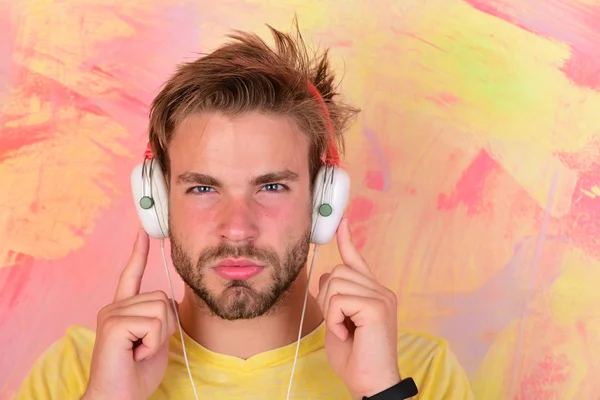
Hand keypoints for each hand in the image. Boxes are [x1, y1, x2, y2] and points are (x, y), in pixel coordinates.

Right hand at [83, 229, 175, 399]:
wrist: (118, 399)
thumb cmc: (136, 374)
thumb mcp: (156, 341)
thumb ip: (161, 319)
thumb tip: (171, 303)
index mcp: (123, 309)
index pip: (131, 275)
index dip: (139, 253)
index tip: (144, 232)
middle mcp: (114, 307)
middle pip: (163, 297)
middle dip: (166, 326)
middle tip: (145, 347)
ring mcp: (112, 314)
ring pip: (162, 309)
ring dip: (160, 336)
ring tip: (140, 351)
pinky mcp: (114, 324)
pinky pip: (154, 323)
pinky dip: (153, 343)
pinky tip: (136, 354)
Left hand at [317, 217, 399, 398]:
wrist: (371, 383)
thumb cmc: (355, 357)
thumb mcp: (338, 321)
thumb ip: (336, 298)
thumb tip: (326, 277)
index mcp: (373, 293)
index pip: (357, 260)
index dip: (347, 241)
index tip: (341, 222)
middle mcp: (381, 291)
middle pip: (338, 271)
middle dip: (328, 297)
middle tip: (339, 324)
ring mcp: (381, 297)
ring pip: (336, 282)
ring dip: (331, 309)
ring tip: (344, 330)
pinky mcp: (376, 306)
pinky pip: (339, 298)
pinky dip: (334, 318)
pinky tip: (346, 333)